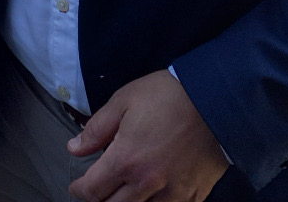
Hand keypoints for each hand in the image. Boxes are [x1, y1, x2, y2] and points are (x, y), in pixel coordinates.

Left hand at [67, 70, 228, 201]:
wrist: (213, 98)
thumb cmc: (165, 96)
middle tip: (96, 190)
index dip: (80, 190)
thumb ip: (96, 130)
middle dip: (100, 200)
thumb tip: (74, 148)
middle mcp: (148, 183)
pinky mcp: (193, 195)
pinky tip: (149, 194)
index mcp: (126, 159)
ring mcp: (173, 193)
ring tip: (121, 192)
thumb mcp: (122, 102)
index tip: (77, 186)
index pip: (93, 190)